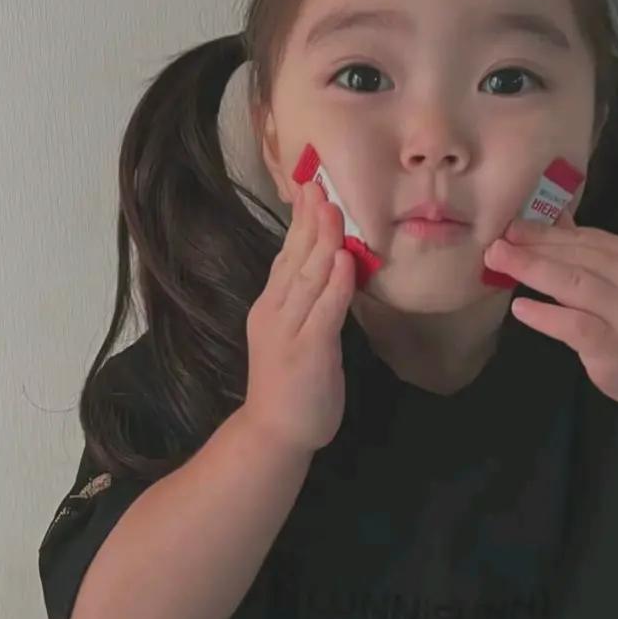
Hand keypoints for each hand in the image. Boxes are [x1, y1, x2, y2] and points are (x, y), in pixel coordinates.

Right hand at [243, 180, 355, 451]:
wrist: (273, 434)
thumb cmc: (289, 384)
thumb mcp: (293, 332)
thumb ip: (308, 300)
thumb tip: (330, 262)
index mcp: (271, 304)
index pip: (286, 254)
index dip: (300, 220)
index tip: (311, 187)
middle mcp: (275, 311)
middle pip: (295, 257)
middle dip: (311, 219)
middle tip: (322, 184)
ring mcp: (291, 331)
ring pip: (309, 277)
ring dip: (324, 241)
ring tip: (335, 209)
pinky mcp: (310, 351)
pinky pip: (326, 310)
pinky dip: (337, 283)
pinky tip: (346, 259)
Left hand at [483, 203, 617, 407]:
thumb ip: (589, 253)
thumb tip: (550, 218)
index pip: (585, 238)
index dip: (545, 231)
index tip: (510, 226)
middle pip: (576, 256)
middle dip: (532, 246)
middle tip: (495, 242)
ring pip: (574, 284)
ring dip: (533, 270)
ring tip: (499, 262)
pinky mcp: (615, 346)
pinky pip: (574, 325)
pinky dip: (545, 315)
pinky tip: (520, 308)